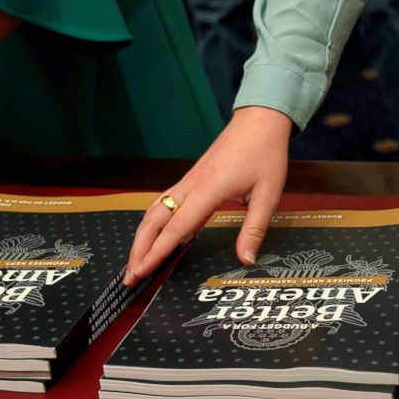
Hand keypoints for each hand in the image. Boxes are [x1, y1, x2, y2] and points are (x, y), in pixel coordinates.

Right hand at [123, 106, 291, 285]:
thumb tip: (246, 260)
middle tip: (130, 276)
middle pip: (153, 220)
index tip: (142, 271)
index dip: (157, 252)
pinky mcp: (190, 179)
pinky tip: (155, 239)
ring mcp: (187, 181)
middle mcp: (190, 185)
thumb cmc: (265, 155)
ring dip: (141, 237)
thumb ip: (254, 229)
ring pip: (154, 211)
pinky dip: (153, 224)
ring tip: (135, 262)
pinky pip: (164, 203)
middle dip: (138, 250)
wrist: (258, 122)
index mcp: (208, 190)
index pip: (176, 228)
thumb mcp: (268, 195)